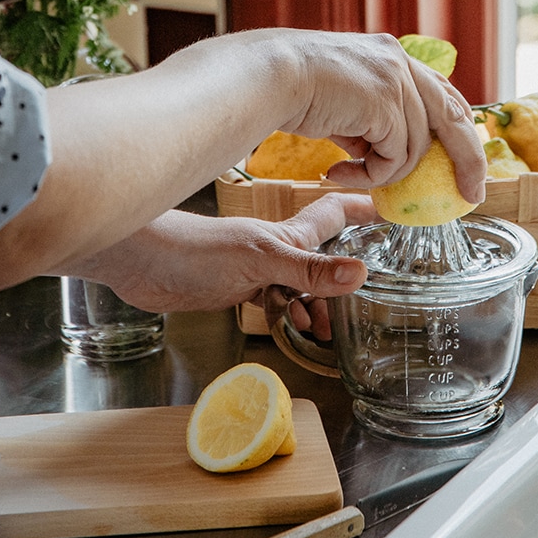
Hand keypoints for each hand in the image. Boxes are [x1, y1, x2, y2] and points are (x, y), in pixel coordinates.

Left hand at [66, 193, 375, 339]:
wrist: (141, 262)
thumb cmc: (196, 250)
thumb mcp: (260, 262)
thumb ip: (308, 271)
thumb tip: (360, 274)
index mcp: (289, 235)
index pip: (337, 213)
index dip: (365, 209)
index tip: (396, 211)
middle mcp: (278, 249)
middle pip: (324, 254)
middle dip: (348, 271)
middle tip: (369, 291)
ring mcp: (257, 268)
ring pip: (301, 284)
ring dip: (318, 304)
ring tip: (326, 327)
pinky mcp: (237, 289)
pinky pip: (276, 302)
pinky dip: (289, 316)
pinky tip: (292, 328)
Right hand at [279, 31, 486, 203]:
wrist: (269, 76)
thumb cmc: (292, 89)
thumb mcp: (345, 98)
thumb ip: (372, 116)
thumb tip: (387, 154)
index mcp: (392, 55)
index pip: (442, 91)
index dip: (457, 125)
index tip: (464, 156)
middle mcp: (400, 62)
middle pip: (455, 117)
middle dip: (470, 160)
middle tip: (472, 193)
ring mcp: (395, 81)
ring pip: (415, 148)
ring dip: (384, 173)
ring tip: (346, 173)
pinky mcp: (386, 104)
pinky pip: (394, 159)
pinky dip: (370, 175)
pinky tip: (338, 171)